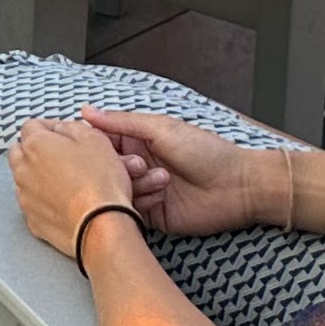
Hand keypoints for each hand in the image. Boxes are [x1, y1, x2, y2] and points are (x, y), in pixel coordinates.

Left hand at [11, 115, 137, 264]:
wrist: (100, 226)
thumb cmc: (100, 183)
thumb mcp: (95, 139)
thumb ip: (72, 127)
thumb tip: (62, 128)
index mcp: (36, 145)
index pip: (31, 126)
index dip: (49, 127)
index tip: (63, 133)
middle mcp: (23, 169)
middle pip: (20, 151)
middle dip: (37, 149)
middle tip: (61, 155)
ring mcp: (25, 196)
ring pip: (23, 178)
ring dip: (38, 175)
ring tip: (65, 180)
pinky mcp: (32, 220)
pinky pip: (32, 202)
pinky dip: (43, 199)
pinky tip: (64, 202)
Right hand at [82, 108, 284, 238]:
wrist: (237, 186)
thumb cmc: (206, 151)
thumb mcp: (161, 129)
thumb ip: (123, 122)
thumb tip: (87, 111)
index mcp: (139, 141)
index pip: (103, 142)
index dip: (95, 146)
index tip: (89, 149)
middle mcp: (139, 165)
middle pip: (107, 169)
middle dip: (116, 168)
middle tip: (136, 165)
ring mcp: (145, 191)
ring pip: (117, 191)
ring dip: (135, 185)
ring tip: (162, 180)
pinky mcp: (153, 214)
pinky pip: (132, 211)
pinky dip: (141, 203)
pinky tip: (161, 196)